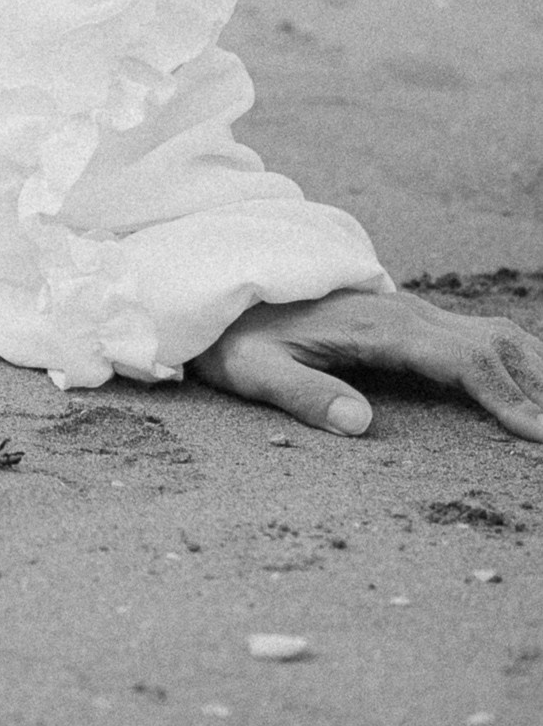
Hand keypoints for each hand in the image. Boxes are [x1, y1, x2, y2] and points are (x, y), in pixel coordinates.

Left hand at [190, 288, 542, 441]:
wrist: (215, 292)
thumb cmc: (234, 339)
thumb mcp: (253, 371)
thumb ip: (303, 393)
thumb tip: (359, 424)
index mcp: (375, 325)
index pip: (460, 359)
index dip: (505, 396)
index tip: (540, 434)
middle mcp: (401, 312)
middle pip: (491, 343)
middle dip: (537, 385)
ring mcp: (408, 313)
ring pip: (491, 335)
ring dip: (532, 369)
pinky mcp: (406, 321)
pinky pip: (475, 337)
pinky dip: (513, 361)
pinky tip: (529, 388)